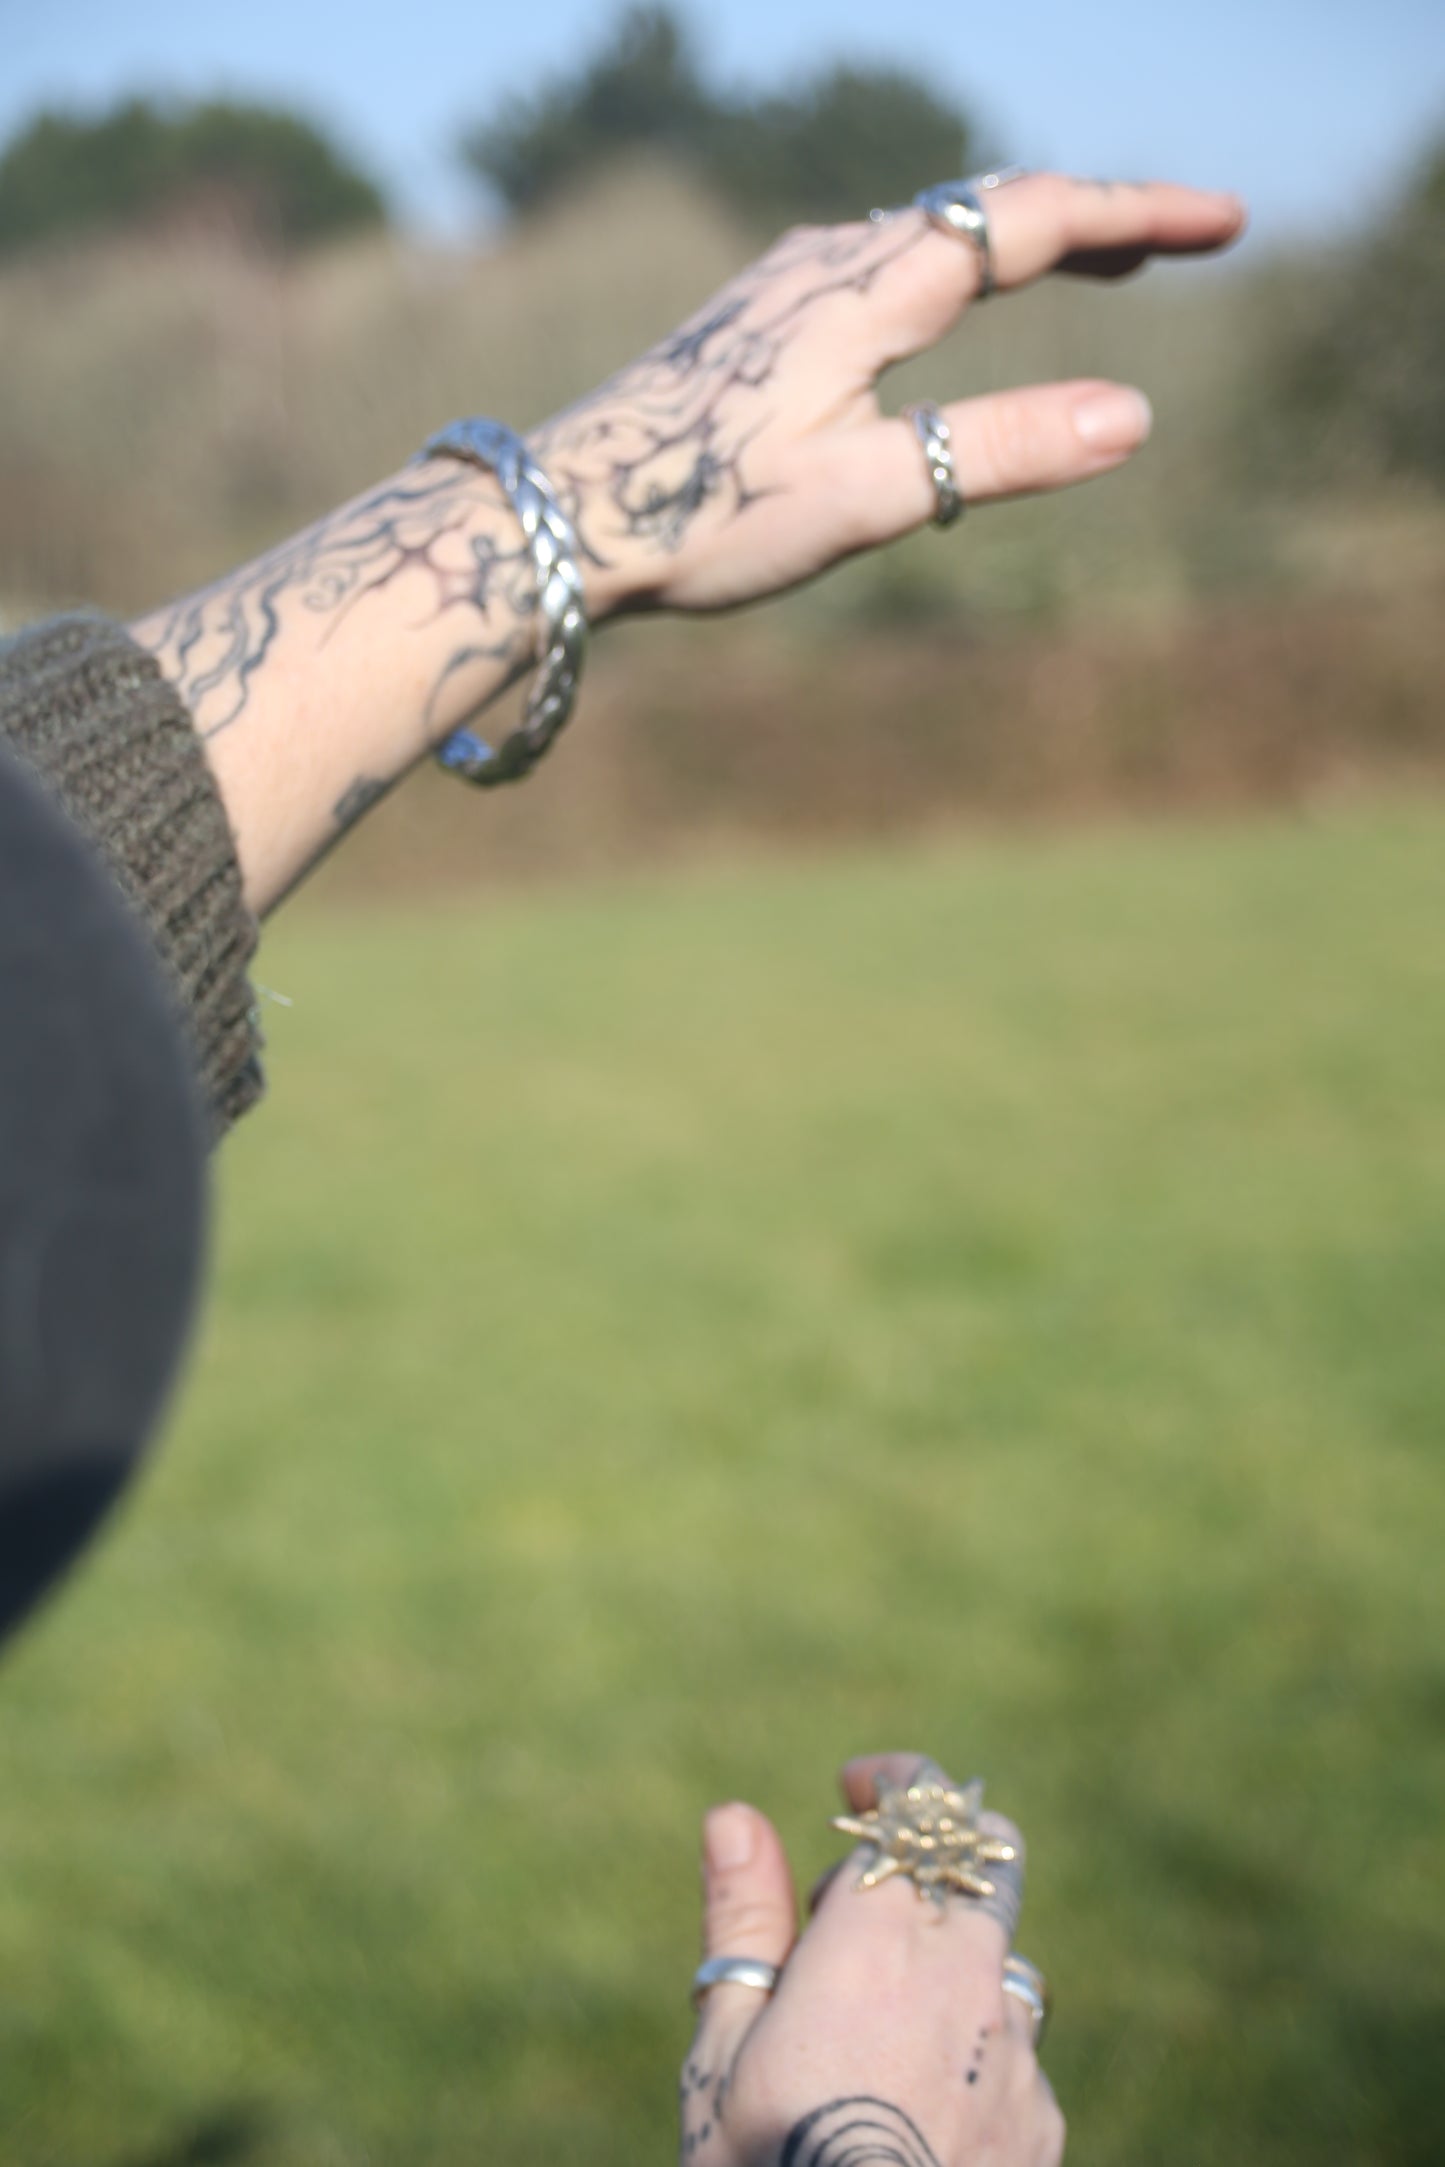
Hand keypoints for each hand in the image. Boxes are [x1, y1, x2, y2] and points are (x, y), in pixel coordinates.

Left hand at [535, 173, 1245, 617]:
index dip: (1140, 213)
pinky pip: (891, 253)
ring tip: (1104, 256)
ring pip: (940, 226)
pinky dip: (964, 259)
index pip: (1035, 222)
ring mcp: (790, 278)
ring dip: (1032, 233)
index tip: (1228, 222)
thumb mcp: (865, 498)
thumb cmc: (702, 516)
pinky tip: (957, 294)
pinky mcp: (762, 311)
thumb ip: (999, 451)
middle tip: (1192, 235)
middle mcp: (831, 259)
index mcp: (869, 291)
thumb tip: (1134, 416)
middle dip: (1102, 214)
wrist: (564, 515)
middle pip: (995, 206)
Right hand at [681, 1753, 1063, 2166]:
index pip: (922, 1806)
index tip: (857, 1785)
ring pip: (1000, 1957)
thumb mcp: (727, 2048)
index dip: (896, 1781)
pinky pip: (1014, 2051)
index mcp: (881, 1939)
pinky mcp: (1041, 2125)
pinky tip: (908, 2110)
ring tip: (872, 2025)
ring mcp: (1018, 2054)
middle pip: (990, 1855)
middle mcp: (967, 1977)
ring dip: (950, 1956)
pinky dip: (969, 2047)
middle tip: (860, 1902)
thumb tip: (734, 1817)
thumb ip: (744, 1919)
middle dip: (936, 1850)